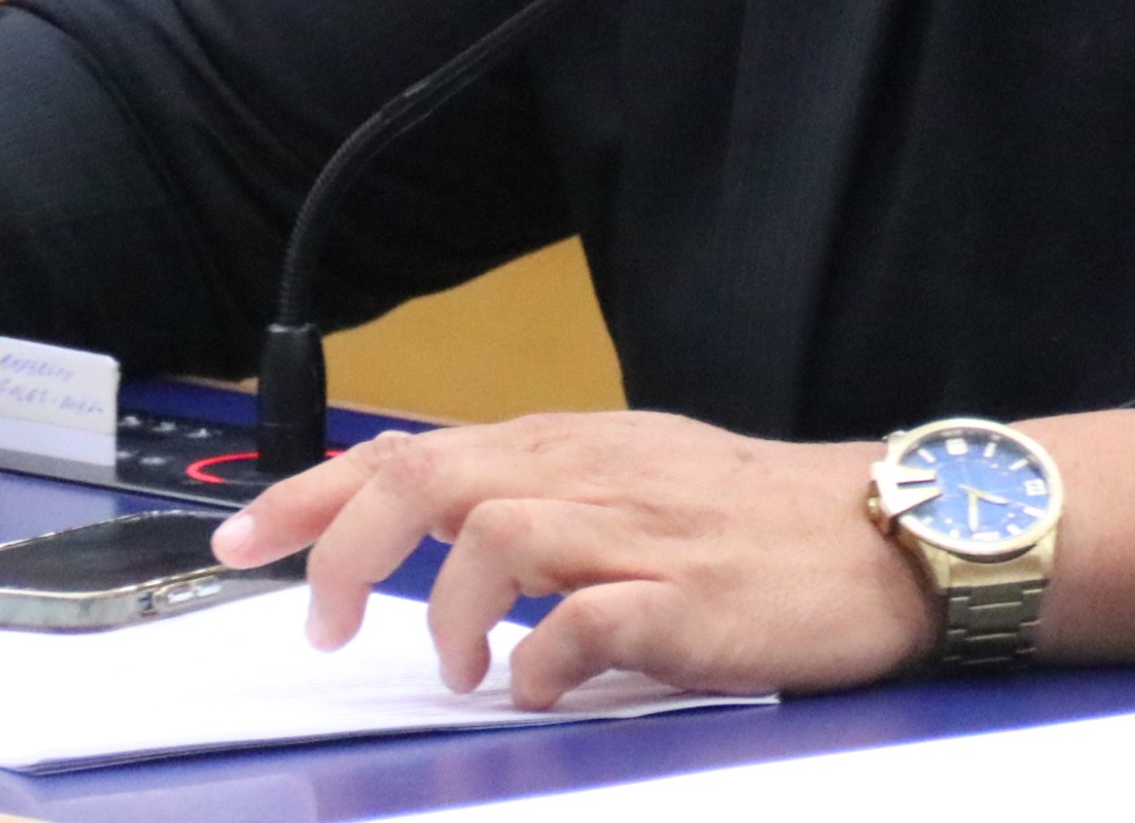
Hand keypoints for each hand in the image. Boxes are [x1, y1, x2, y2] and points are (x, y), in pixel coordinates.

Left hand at [209, 411, 933, 706]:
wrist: (894, 536)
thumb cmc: (765, 523)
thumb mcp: (640, 481)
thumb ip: (546, 498)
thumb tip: (449, 544)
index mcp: (577, 447)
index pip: (415, 450)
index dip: (314, 495)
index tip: (240, 543)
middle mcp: (598, 476)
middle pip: (433, 479)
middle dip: (347, 546)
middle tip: (326, 626)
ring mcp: (645, 537)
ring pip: (497, 535)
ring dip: (451, 611)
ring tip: (464, 670)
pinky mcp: (692, 604)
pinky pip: (586, 622)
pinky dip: (543, 660)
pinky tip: (544, 688)